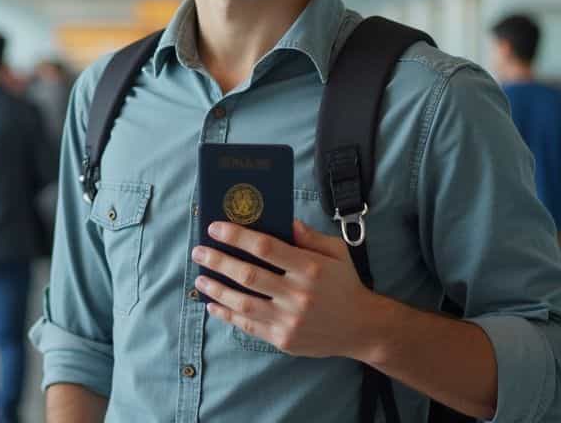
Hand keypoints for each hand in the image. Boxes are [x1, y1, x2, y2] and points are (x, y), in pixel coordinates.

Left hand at [191, 220, 379, 358]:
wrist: (361, 328)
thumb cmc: (345, 283)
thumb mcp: (336, 251)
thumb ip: (308, 236)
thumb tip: (282, 220)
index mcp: (310, 268)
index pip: (266, 248)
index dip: (237, 236)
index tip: (215, 228)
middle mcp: (298, 295)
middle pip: (248, 275)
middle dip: (218, 261)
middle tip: (199, 251)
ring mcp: (289, 320)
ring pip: (243, 303)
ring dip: (216, 289)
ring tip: (200, 277)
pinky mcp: (283, 340)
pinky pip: (248, 326)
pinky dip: (227, 315)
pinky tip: (213, 304)